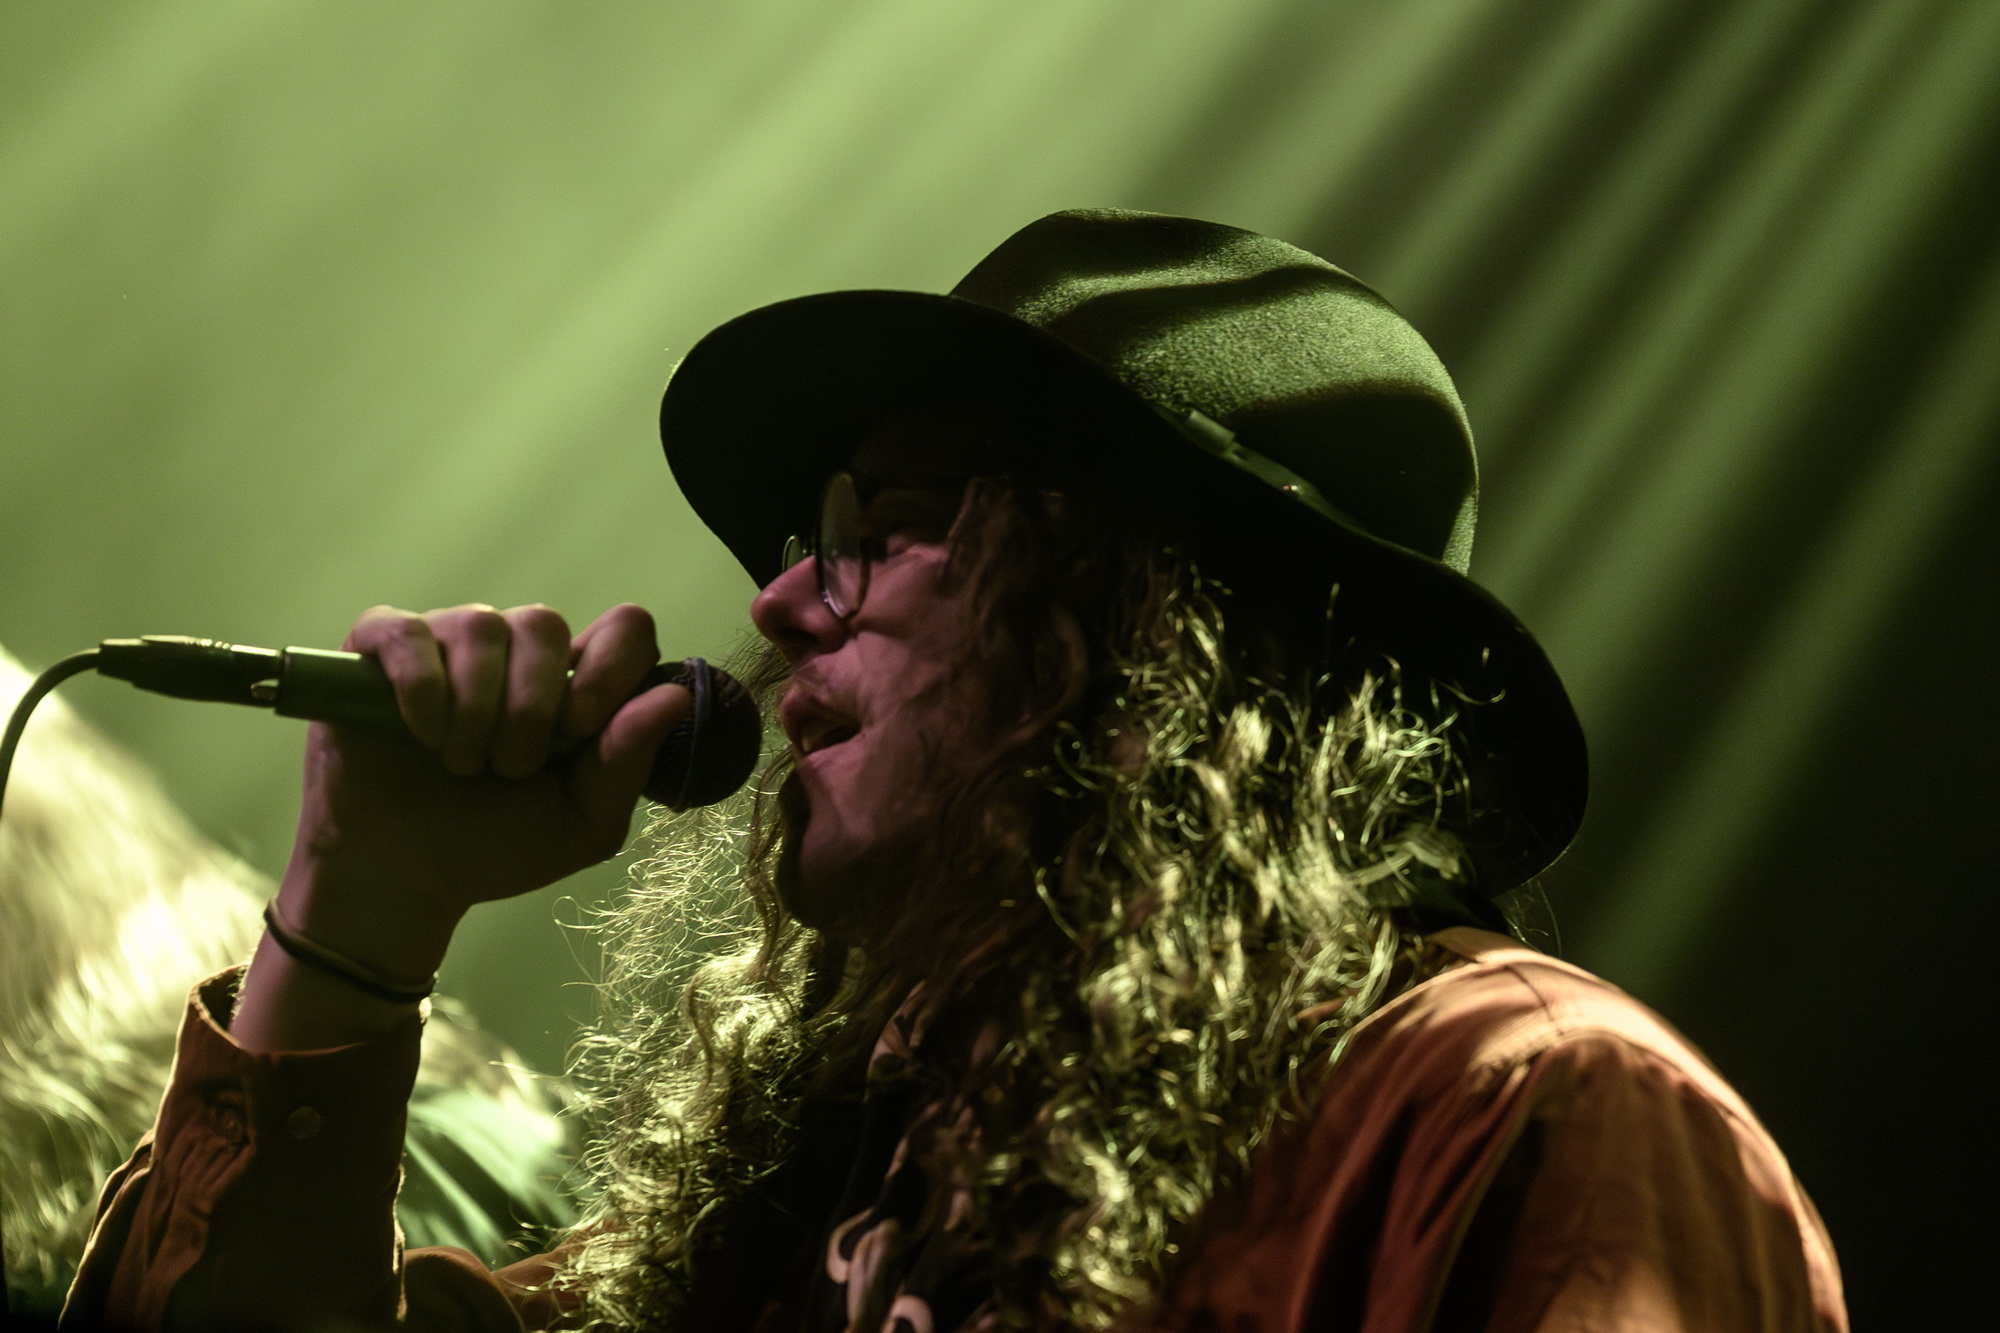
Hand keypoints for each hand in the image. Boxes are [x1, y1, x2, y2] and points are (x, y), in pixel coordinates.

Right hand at [273, 601, 690, 982]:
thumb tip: (676, 695)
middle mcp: (515, 651)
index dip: (611, 669)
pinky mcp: (380, 649)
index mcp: (574, 684)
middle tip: (508, 769)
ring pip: (481, 626)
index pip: (623, 627)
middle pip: (545, 622)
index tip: (580, 729)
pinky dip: (419, 688)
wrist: (405, 877)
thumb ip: (629, 762)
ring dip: (475, 711)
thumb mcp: (583, 823)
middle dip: (530, 708)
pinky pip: (407, 633)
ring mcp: (448, 642)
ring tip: (460, 765)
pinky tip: (421, 734)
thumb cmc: (497, 846)